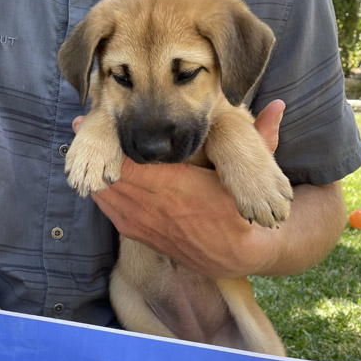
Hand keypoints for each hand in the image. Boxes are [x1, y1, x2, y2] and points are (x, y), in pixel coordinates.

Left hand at [72, 100, 286, 278]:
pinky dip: (100, 190)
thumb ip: (261, 138)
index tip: (95, 117)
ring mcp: (141, 224)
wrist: (236, 255)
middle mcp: (153, 209)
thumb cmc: (240, 209)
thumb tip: (279, 104)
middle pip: (109, 175)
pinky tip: (98, 172)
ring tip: (83, 144)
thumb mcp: (249, 174)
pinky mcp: (137, 234)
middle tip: (82, 122)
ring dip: (93, 169)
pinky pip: (109, 209)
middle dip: (94, 150)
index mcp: (177, 189)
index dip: (108, 140)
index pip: (129, 163)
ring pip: (104, 193)